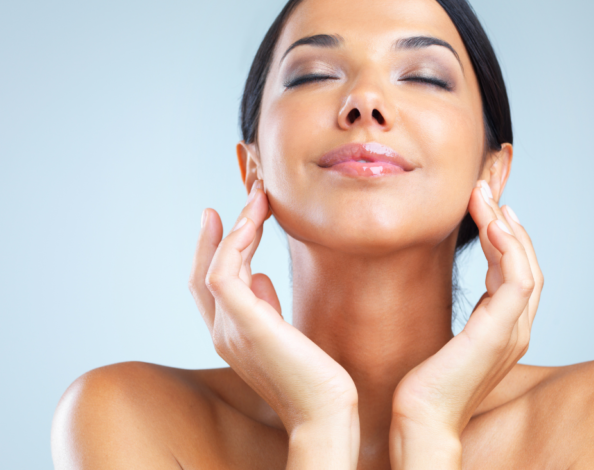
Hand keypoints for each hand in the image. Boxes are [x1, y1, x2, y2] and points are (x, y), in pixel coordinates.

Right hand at [188, 181, 359, 468]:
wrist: (326, 410)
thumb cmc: (314, 376)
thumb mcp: (287, 333)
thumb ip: (267, 306)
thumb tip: (262, 276)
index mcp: (232, 334)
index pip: (212, 284)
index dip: (216, 247)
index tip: (233, 215)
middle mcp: (223, 332)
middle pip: (205, 271)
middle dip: (221, 231)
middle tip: (249, 196)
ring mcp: (230, 330)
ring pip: (215, 267)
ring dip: (236, 228)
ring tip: (258, 200)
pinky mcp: (245, 325)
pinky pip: (223, 275)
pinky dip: (234, 244)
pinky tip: (254, 223)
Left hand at [390, 180, 543, 467]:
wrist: (422, 418)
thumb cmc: (428, 383)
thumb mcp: (450, 336)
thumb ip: (467, 313)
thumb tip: (465, 290)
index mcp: (505, 327)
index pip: (515, 272)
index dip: (504, 236)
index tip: (485, 207)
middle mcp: (516, 328)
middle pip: (525, 263)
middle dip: (505, 223)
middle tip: (483, 191)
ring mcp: (513, 332)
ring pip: (525, 266)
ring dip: (506, 228)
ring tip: (484, 199)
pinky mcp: (500, 333)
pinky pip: (517, 281)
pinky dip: (509, 250)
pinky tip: (491, 225)